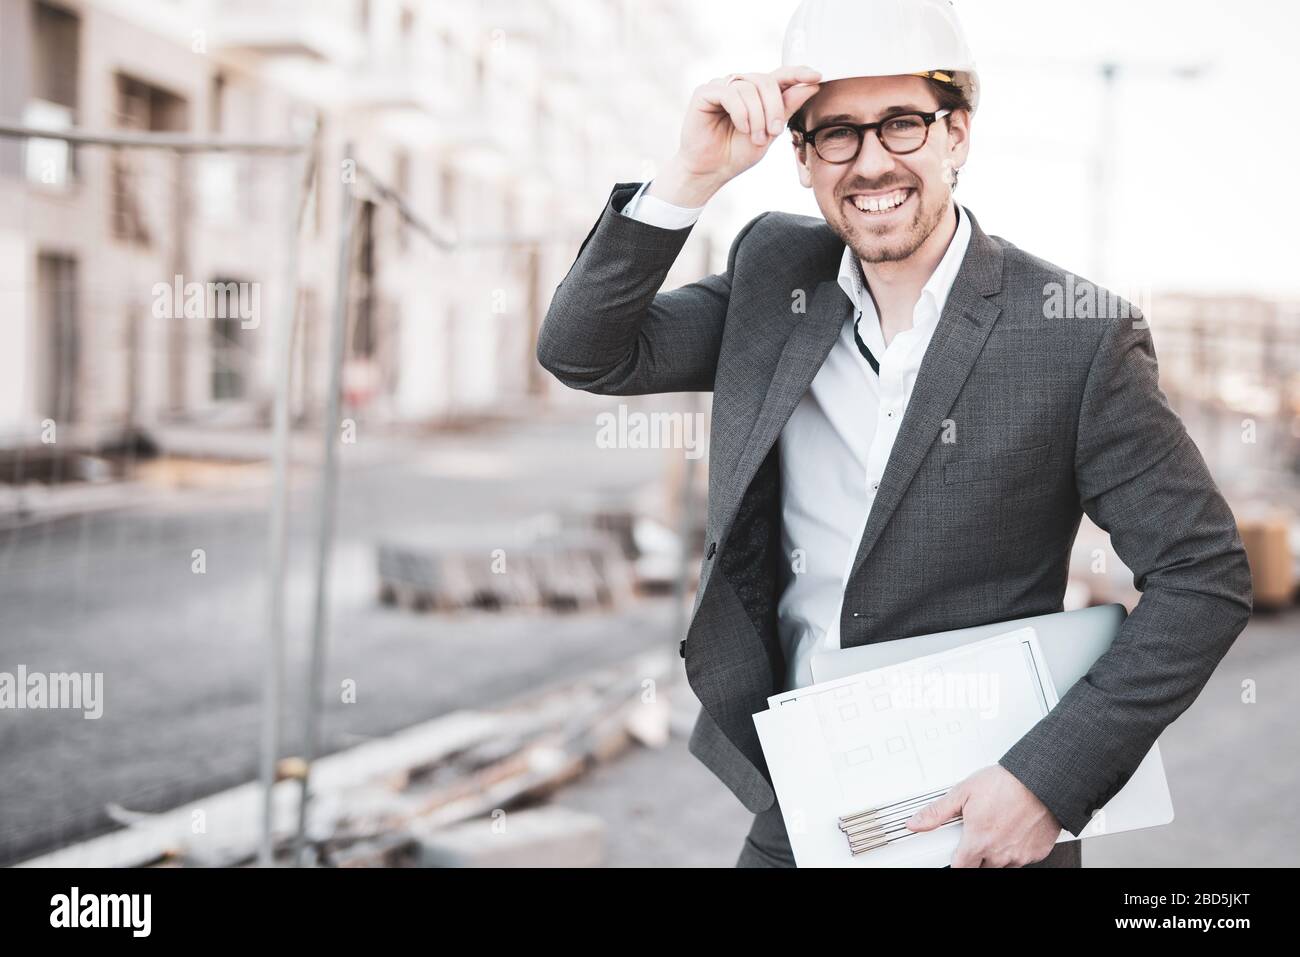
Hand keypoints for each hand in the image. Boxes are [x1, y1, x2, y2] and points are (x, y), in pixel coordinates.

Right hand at [651, 65, 821, 206]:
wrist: (710, 172)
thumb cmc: (736, 154)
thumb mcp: (769, 133)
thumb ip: (786, 109)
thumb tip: (811, 85)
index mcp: (756, 94)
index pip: (779, 76)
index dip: (798, 73)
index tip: (816, 76)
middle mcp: (739, 85)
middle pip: (766, 81)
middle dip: (775, 107)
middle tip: (774, 132)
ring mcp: (722, 87)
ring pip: (749, 88)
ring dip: (757, 116)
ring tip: (754, 137)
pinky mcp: (705, 93)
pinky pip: (730, 93)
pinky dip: (741, 112)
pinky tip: (741, 127)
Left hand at [904, 765, 1062, 866]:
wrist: (1042, 780)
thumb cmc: (1006, 783)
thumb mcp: (963, 792)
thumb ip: (937, 812)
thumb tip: (916, 823)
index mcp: (978, 841)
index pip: (959, 867)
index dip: (956, 859)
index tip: (957, 851)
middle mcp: (999, 853)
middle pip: (980, 866)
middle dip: (976, 852)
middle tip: (979, 831)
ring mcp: (1019, 856)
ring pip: (1001, 863)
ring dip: (996, 850)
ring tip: (998, 825)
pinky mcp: (1036, 853)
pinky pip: (1020, 858)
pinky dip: (1015, 847)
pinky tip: (1014, 828)